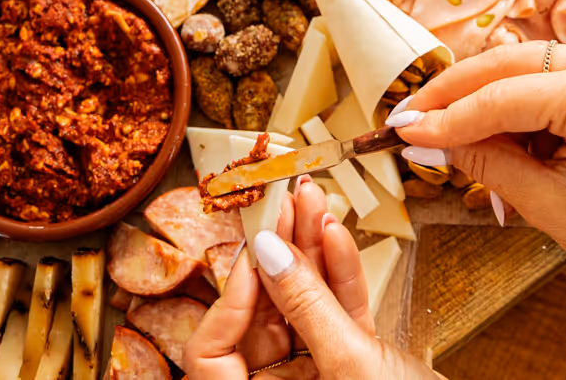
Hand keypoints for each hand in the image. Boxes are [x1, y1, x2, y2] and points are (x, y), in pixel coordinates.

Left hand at [185, 176, 439, 379]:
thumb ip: (307, 306)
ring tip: (313, 202)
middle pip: (259, 319)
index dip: (230, 299)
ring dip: (311, 252)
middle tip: (284, 205)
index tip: (256, 250)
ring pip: (301, 307)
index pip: (212, 355)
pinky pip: (335, 314)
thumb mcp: (349, 364)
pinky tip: (337, 235)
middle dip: (276, 256)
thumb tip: (266, 251)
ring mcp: (318, 376)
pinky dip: (339, 276)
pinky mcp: (353, 362)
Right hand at [391, 42, 565, 305]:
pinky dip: (513, 96)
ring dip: (481, 91)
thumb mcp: (551, 206)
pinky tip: (486, 125)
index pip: (500, 96)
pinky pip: (548, 73)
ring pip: (524, 62)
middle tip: (409, 118)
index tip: (401, 130)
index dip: (445, 116)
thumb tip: (432, 142)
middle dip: (455, 91)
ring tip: (440, 125)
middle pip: (508, 62)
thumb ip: (488, 166)